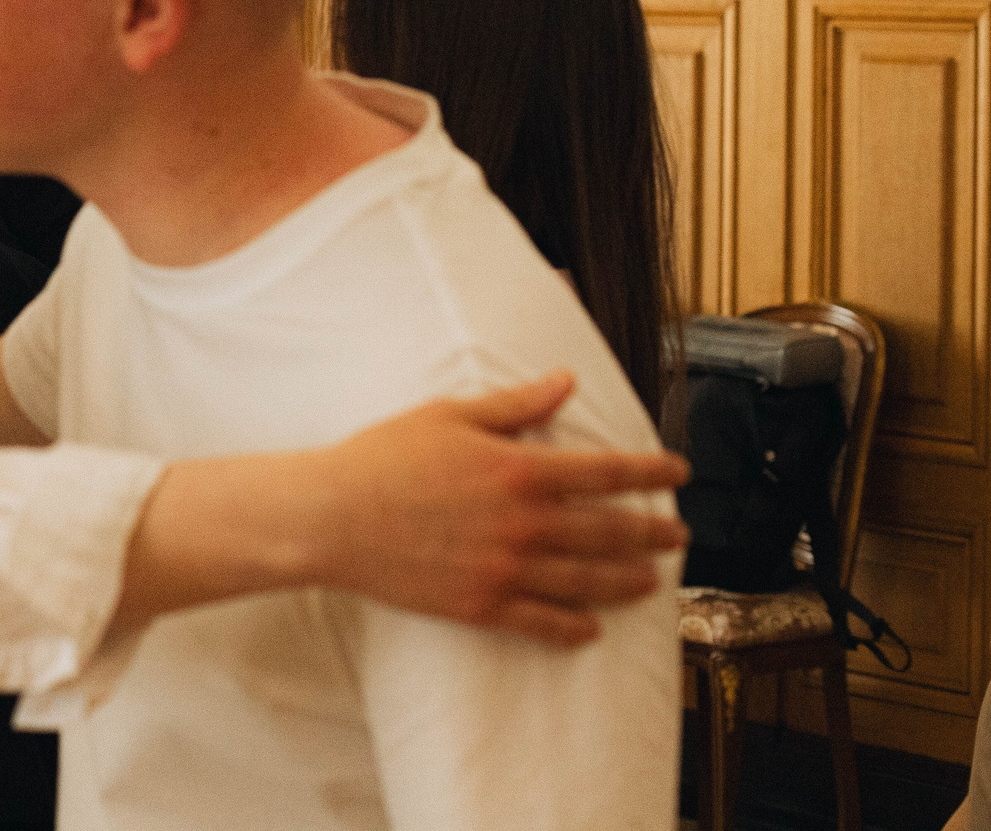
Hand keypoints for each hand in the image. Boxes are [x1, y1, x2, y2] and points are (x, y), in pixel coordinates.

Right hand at [310, 371, 689, 645]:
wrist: (331, 516)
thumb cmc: (383, 457)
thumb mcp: (449, 414)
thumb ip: (516, 404)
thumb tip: (566, 381)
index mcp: (521, 470)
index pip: (608, 472)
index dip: (651, 472)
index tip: (679, 473)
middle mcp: (525, 523)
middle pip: (611, 531)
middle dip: (653, 533)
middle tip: (679, 536)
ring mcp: (506, 569)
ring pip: (589, 582)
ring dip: (628, 581)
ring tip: (651, 581)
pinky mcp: (482, 605)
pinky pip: (543, 624)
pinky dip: (574, 628)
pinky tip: (591, 628)